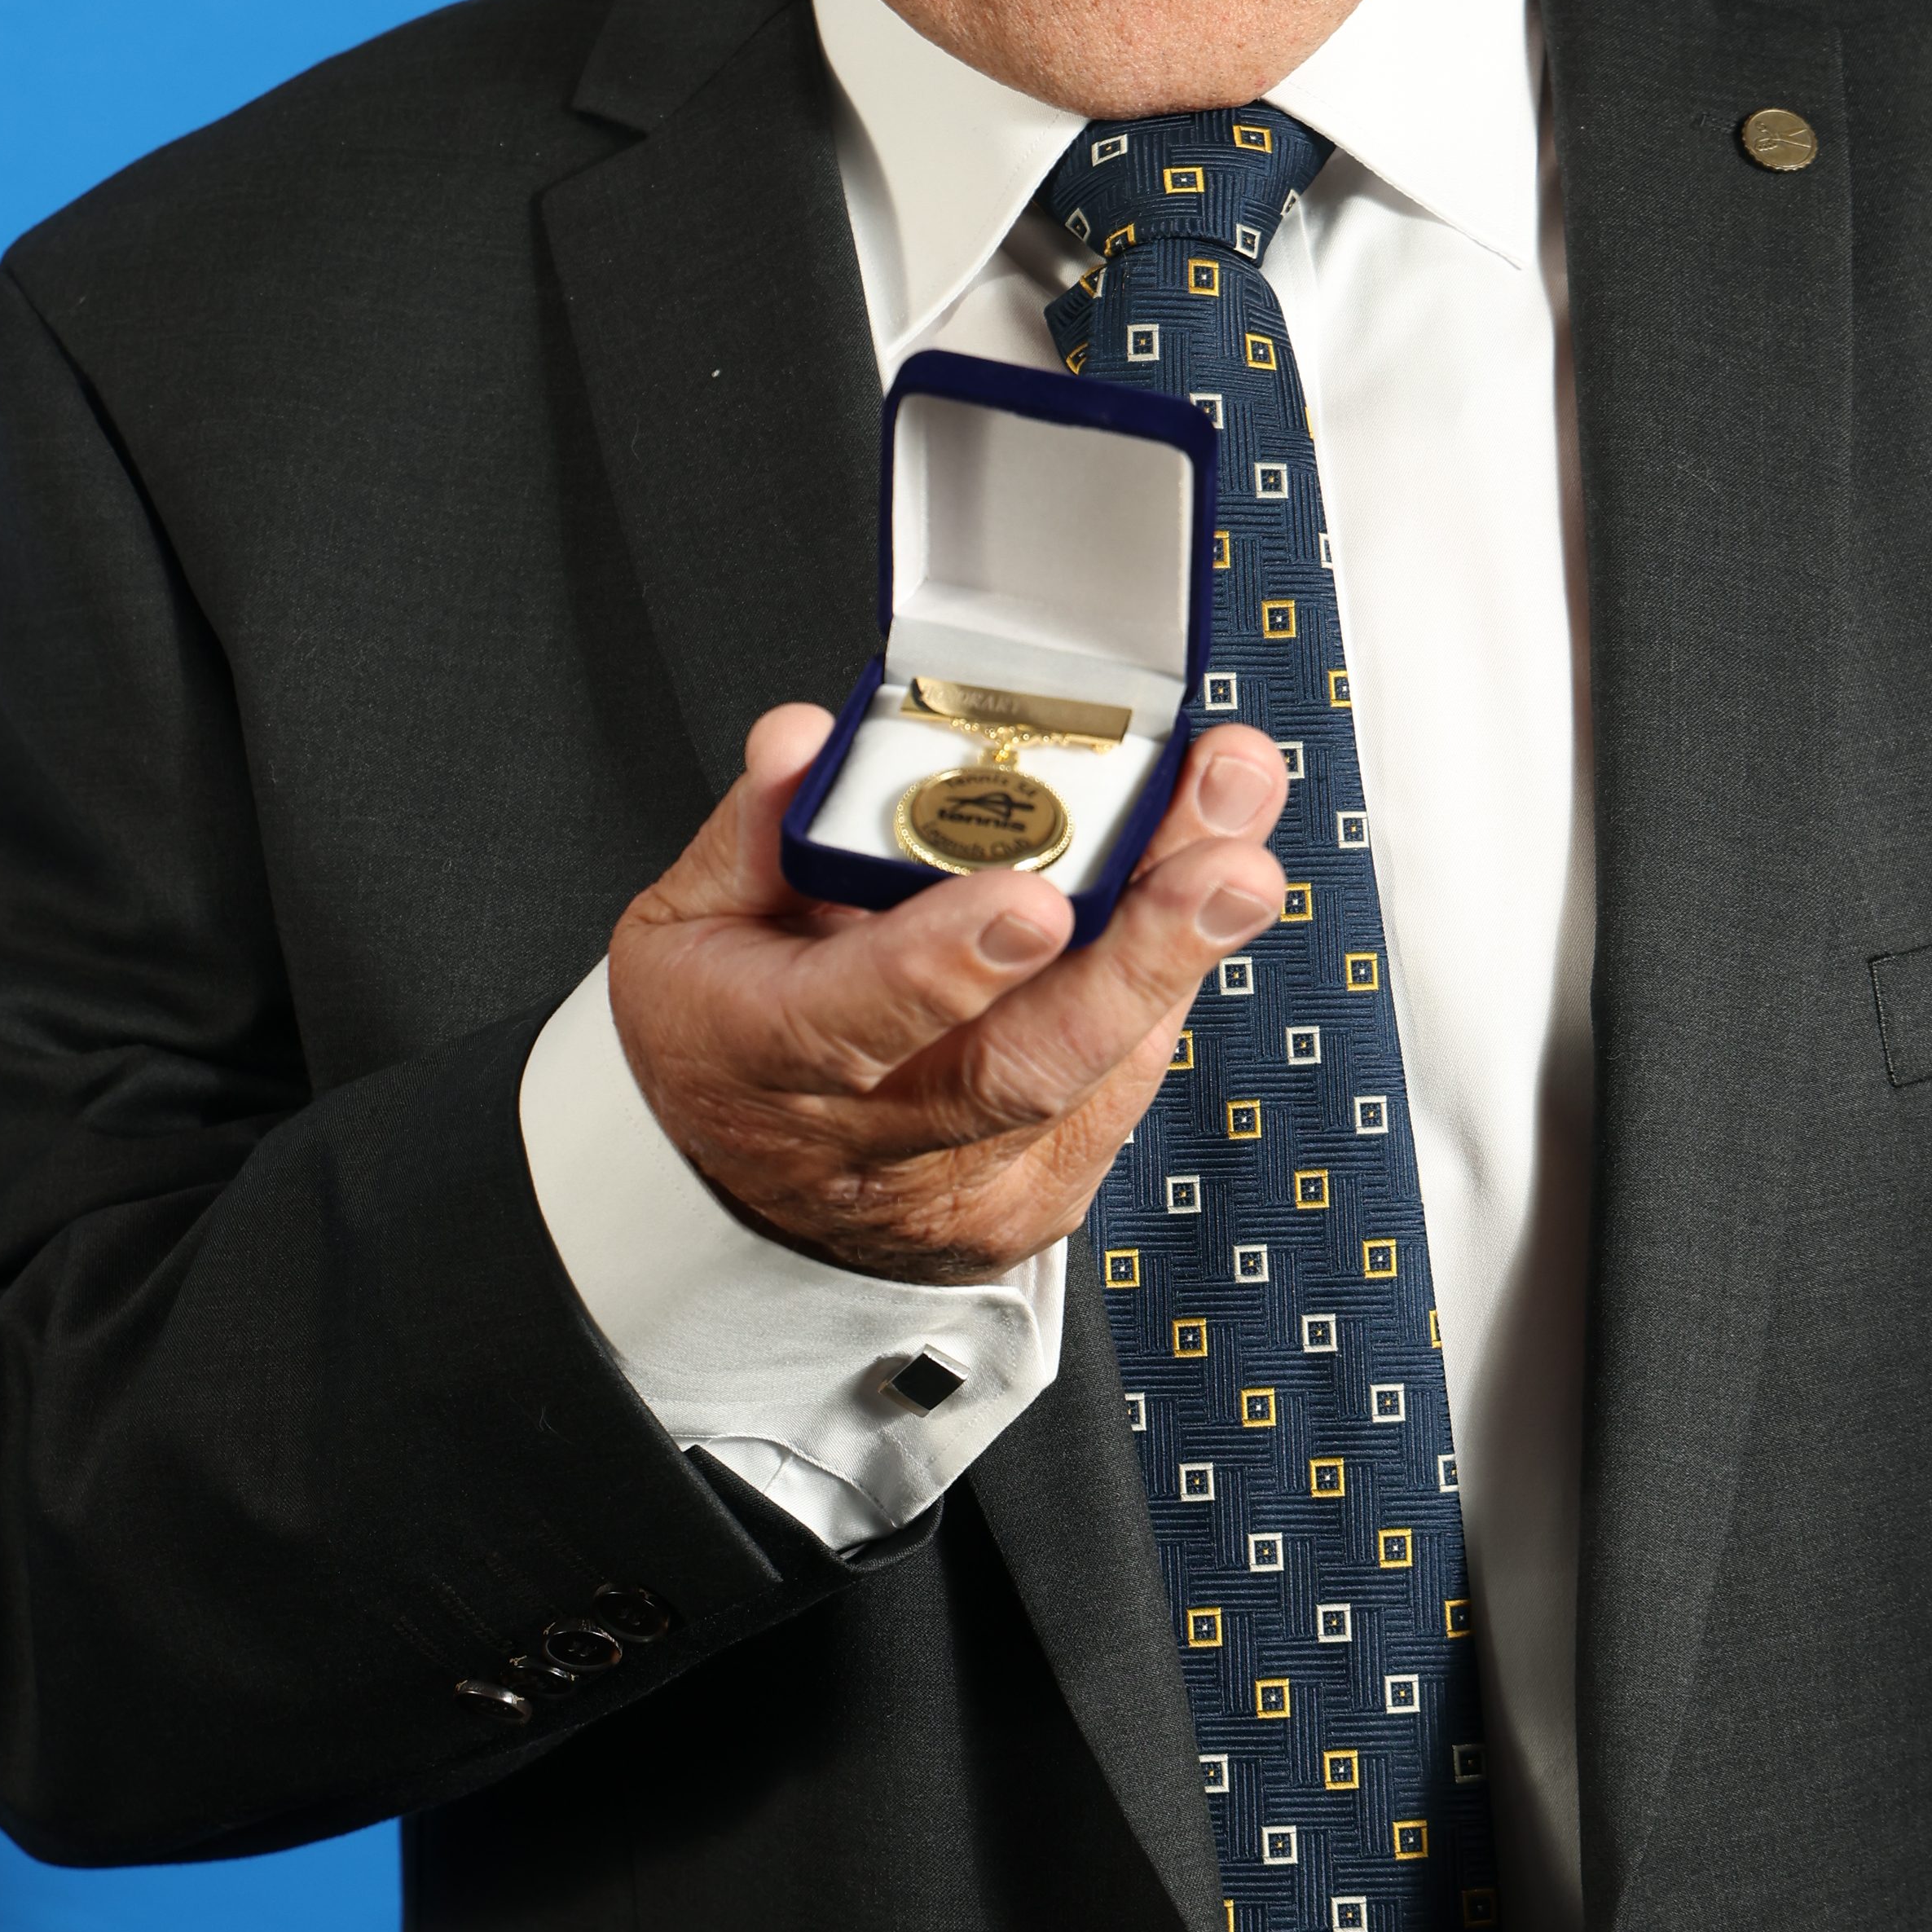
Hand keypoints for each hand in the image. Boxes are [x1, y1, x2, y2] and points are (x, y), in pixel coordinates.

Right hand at [608, 707, 1292, 1283]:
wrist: (760, 1187)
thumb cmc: (728, 1032)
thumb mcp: (691, 919)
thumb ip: (761, 823)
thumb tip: (807, 738)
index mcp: (756, 1054)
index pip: (848, 1022)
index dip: (943, 964)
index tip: (1034, 898)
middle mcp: (872, 1136)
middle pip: (1021, 1069)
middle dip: (1141, 957)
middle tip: (1228, 866)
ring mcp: (966, 1180)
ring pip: (1099, 1071)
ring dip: (1183, 948)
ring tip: (1241, 840)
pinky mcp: (1044, 1193)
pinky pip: (1121, 1080)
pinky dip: (1162, 981)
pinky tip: (1198, 895)